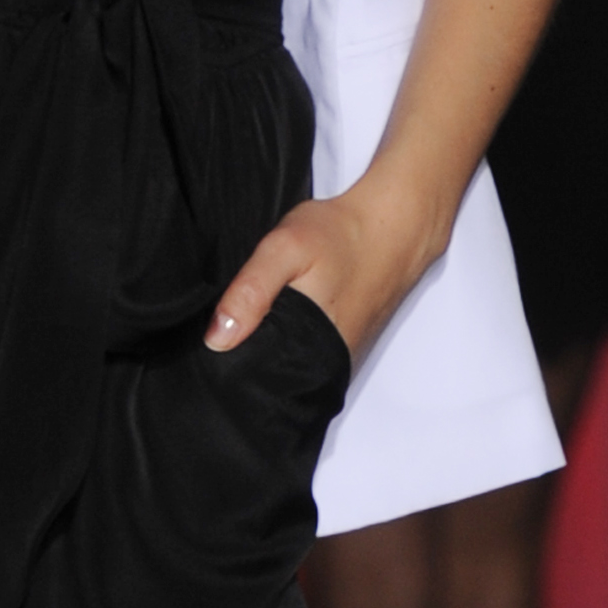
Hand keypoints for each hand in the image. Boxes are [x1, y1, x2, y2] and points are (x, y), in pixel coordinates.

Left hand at [205, 161, 449, 372]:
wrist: (391, 225)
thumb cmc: (341, 235)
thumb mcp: (283, 250)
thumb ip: (249, 292)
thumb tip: (218, 338)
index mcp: (310, 349)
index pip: (258, 381)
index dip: (231, 367)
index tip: (216, 346)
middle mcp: (331, 363)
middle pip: (275, 380)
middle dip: (251, 361)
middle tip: (245, 323)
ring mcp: (344, 359)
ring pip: (294, 371)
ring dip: (274, 353)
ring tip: (266, 321)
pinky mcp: (350, 348)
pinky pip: (312, 358)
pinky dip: (295, 344)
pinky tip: (290, 319)